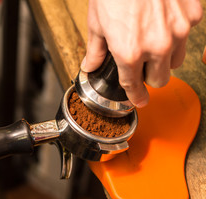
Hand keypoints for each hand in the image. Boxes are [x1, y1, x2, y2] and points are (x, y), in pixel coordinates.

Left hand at [82, 0, 202, 106]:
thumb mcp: (96, 24)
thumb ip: (96, 50)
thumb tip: (90, 66)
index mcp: (130, 52)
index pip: (135, 86)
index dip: (136, 96)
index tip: (139, 100)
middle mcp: (157, 46)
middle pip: (160, 80)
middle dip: (149, 76)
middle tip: (141, 64)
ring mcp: (178, 31)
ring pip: (175, 61)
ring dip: (164, 58)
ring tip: (151, 41)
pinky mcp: (191, 16)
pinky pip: (186, 36)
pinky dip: (175, 34)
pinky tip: (162, 21)